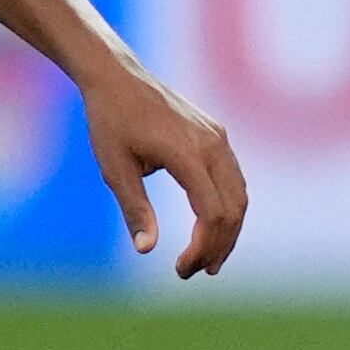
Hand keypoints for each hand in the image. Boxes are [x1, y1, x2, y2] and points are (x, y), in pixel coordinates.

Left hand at [83, 68, 248, 277]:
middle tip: (194, 272)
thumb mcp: (115, 169)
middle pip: (234, 208)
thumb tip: (147, 250)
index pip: (213, 213)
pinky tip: (210, 228)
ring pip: (239, 195)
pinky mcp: (216, 135)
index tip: (181, 269)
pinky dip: (227, 208)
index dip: (203, 248)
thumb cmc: (110, 122)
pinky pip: (233, 179)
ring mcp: (218, 138)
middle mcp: (212, 144)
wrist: (117, 76)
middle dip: (219, 246)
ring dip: (228, 230)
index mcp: (187, 153)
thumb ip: (134, 209)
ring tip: (207, 261)